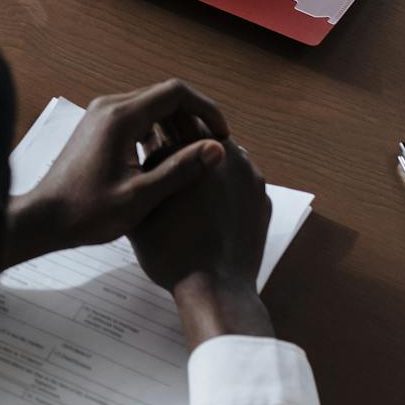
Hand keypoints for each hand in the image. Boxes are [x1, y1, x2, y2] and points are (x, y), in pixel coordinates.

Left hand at [3, 81, 228, 267]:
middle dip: (194, 116)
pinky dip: (157, 130)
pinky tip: (166, 158)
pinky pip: (136, 117)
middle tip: (213, 147)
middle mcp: (109, 106)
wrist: (44, 218)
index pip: (176, 92)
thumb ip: (181, 170)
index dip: (206, 109)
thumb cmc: (88, 212)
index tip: (224, 135)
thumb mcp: (141, 197)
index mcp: (121, 117)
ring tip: (195, 154)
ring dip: (176, 124)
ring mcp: (101, 114)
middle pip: (164, 95)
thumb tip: (217, 148)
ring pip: (151, 105)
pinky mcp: (97, 127)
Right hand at [128, 135, 270, 299]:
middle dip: (186, 137)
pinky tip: (212, 202)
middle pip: (202, 130)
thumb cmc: (172, 250)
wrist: (214, 288)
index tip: (152, 128)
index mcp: (190, 149)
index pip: (174, 117)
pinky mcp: (261, 196)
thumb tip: (147, 151)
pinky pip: (241, 178)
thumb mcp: (142, 206)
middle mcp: (223, 154)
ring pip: (224, 153)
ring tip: (191, 180)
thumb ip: (147, 171)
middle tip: (169, 152)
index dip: (160, 121)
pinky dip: (227, 183)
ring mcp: (248, 174)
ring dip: (208, 158)